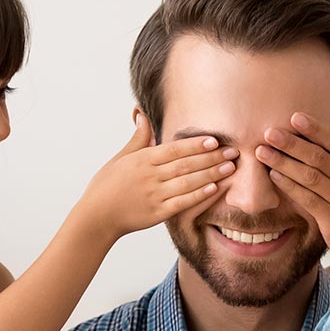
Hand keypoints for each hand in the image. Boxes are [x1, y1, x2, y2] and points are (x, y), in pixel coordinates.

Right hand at [78, 115, 235, 240]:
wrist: (96, 217)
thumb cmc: (106, 186)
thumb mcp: (120, 158)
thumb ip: (138, 138)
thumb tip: (141, 113)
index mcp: (141, 160)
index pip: (173, 149)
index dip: (195, 145)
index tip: (214, 140)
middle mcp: (149, 176)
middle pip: (185, 164)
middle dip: (211, 158)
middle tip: (233, 151)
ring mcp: (154, 196)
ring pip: (187, 182)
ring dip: (211, 174)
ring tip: (230, 168)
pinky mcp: (157, 213)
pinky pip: (182, 203)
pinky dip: (200, 195)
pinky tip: (215, 188)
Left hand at [255, 111, 329, 274]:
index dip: (315, 129)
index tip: (294, 117)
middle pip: (319, 157)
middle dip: (292, 143)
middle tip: (268, 132)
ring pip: (310, 176)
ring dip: (284, 163)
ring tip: (263, 152)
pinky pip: (308, 199)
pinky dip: (290, 186)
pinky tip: (274, 176)